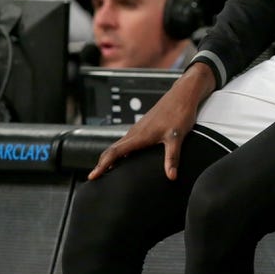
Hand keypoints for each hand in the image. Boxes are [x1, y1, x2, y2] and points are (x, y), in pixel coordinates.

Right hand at [88, 63, 214, 180]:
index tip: (92, 176)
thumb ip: (172, 157)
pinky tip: (126, 159)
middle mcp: (135, 132)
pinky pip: (127, 141)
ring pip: (119, 145)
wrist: (182, 95)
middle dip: (102, 163)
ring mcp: (138, 129)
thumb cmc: (179, 112)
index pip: (114, 152)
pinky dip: (121, 151)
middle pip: (112, 149)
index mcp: (139, 135)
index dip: (102, 165)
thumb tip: (171, 176)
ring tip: (107, 172)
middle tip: (95, 178)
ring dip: (111, 157)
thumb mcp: (177, 137)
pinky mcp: (144, 127)